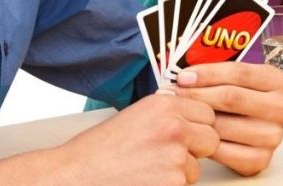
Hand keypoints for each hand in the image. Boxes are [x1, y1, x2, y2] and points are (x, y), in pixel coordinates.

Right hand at [56, 92, 218, 184]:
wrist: (71, 177)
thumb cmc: (96, 151)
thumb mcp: (135, 116)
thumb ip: (167, 113)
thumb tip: (192, 112)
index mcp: (164, 105)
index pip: (208, 114)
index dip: (197, 128)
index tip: (185, 136)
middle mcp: (173, 127)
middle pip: (211, 139)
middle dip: (196, 150)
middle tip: (168, 158)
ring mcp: (175, 156)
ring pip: (197, 168)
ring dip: (179, 174)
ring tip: (147, 172)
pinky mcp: (172, 183)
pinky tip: (145, 183)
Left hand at [172, 62, 282, 176]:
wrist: (249, 131)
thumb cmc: (239, 101)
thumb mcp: (236, 81)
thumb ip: (216, 75)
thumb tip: (181, 77)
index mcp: (279, 82)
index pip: (240, 73)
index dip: (207, 74)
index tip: (182, 77)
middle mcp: (281, 108)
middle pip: (232, 98)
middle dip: (197, 95)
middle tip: (173, 95)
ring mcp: (273, 135)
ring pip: (224, 125)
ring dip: (196, 120)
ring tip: (179, 115)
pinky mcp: (260, 158)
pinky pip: (223, 150)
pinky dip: (203, 142)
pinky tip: (194, 134)